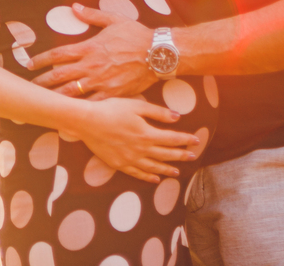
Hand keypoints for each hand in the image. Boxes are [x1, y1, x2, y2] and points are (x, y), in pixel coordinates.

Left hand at [30, 4, 157, 97]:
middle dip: (42, 82)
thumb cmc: (137, 35)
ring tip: (43, 101)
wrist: (159, 54)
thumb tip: (74, 7)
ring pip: (71, 93)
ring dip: (55, 97)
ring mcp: (101, 82)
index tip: (29, 64)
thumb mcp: (114, 20)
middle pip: (59, 75)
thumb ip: (92, 15)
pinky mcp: (112, 95)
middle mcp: (91, 66)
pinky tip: (68, 113)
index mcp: (89, 48)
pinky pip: (91, 104)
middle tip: (30, 86)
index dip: (41, 59)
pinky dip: (78, 109)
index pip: (58, 54)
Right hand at [66, 97, 198, 181]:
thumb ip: (157, 112)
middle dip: (181, 155)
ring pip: (154, 167)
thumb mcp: (136, 106)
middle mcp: (141, 150)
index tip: (196, 140)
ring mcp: (130, 159)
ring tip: (177, 171)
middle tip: (192, 157)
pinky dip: (148, 177)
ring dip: (167, 169)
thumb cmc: (111, 110)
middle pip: (166, 154)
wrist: (87, 122)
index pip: (172, 139)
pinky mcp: (119, 164)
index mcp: (147, 134)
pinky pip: (138, 174)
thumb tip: (177, 117)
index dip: (185, 140)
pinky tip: (155, 179)